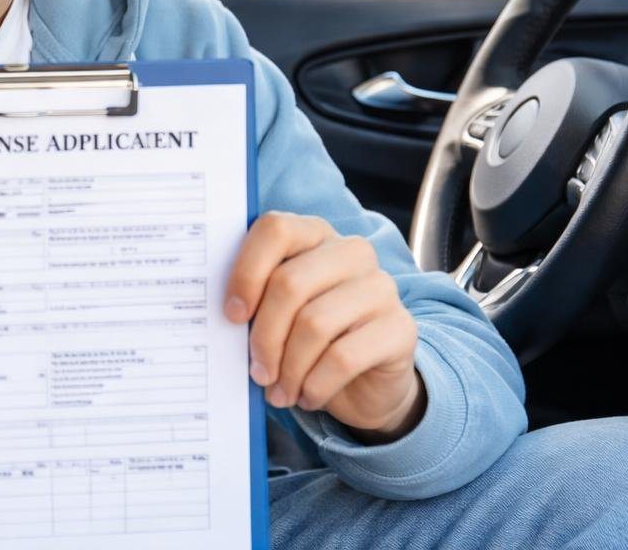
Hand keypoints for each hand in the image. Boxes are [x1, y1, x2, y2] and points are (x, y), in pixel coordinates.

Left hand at [225, 212, 424, 441]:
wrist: (367, 383)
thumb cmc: (310, 341)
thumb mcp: (279, 315)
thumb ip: (255, 304)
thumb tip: (226, 318)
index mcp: (315, 235)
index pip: (276, 230)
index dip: (247, 272)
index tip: (232, 315)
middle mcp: (352, 252)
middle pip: (290, 283)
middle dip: (264, 336)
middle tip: (257, 372)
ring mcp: (381, 287)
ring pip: (314, 324)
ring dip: (289, 368)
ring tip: (279, 392)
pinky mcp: (401, 328)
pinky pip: (343, 358)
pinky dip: (315, 385)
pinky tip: (308, 397)